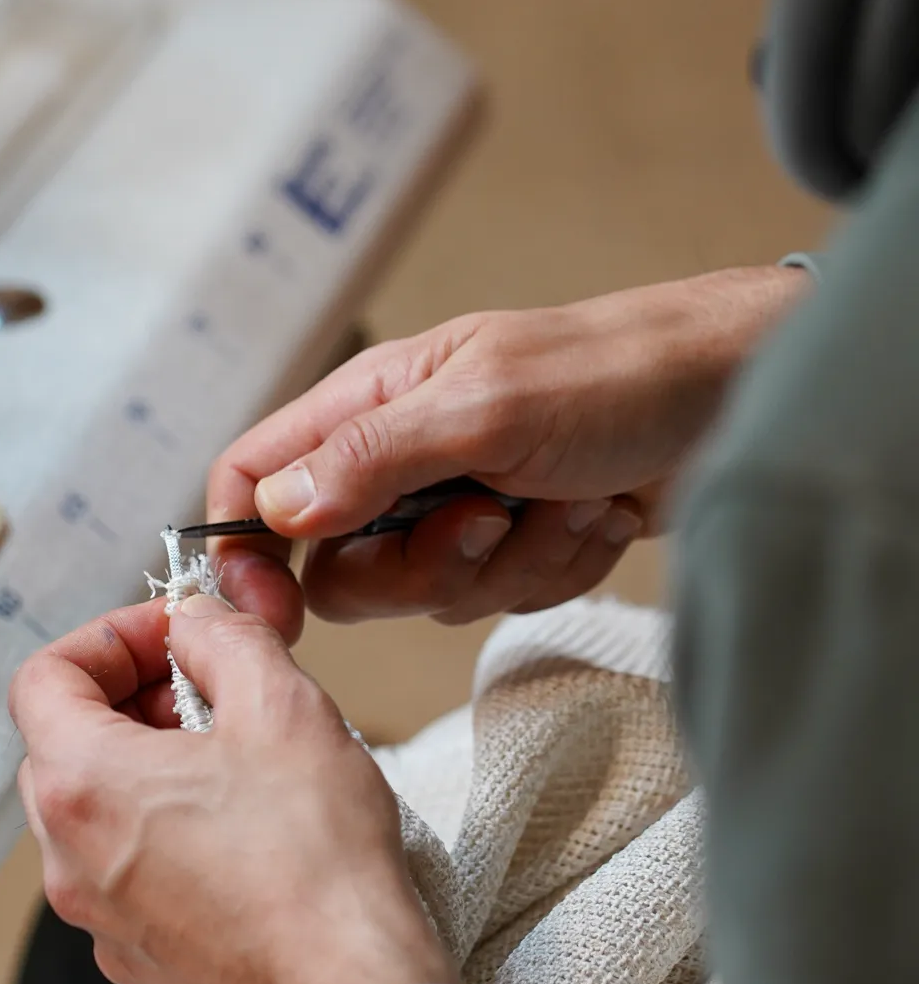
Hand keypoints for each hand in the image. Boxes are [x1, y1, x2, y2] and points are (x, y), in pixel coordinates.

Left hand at [9, 594, 457, 983]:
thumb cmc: (317, 866)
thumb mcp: (282, 705)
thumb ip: (223, 638)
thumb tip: (197, 623)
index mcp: (83, 783)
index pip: (43, 677)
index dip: (109, 639)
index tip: (171, 639)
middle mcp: (69, 858)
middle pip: (64, 745)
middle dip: (131, 703)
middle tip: (207, 695)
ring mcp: (99, 919)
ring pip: (98, 816)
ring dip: (151, 773)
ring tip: (237, 766)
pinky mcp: (140, 963)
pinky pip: (130, 878)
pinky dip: (168, 841)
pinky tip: (244, 840)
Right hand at [209, 266, 807, 629]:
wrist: (736, 397)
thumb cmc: (615, 374)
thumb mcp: (485, 407)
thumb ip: (374, 457)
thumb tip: (278, 511)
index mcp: (371, 405)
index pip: (255, 479)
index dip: (246, 550)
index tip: (276, 609)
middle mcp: (402, 461)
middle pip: (346, 570)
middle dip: (424, 567)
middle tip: (488, 517)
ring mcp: (461, 508)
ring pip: (431, 595)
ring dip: (512, 561)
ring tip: (569, 497)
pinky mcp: (520, 546)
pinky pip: (504, 600)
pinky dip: (558, 567)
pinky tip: (599, 514)